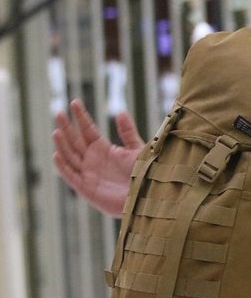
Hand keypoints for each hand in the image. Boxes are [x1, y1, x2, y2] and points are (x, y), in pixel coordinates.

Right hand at [52, 99, 143, 216]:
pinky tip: (57, 154)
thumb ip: (127, 132)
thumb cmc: (143, 174)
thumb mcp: (136, 149)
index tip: (74, 102)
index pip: (88, 130)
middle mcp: (92, 160)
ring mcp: (87, 174)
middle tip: (58, 112)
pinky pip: (71, 176)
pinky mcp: (86, 188)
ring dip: (62, 144)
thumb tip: (121, 111)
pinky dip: (63, 166)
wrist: (147, 196)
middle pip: (75, 141)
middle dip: (67, 127)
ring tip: (57, 130)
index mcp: (103, 149)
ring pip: (70, 156)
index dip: (81, 117)